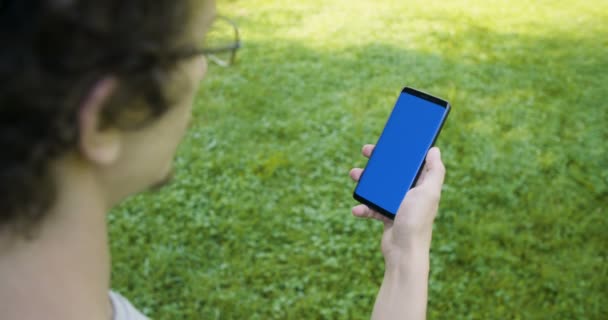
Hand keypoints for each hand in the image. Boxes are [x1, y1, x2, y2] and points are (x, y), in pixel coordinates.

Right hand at [350, 145, 445, 265]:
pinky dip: (363, 207)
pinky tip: (357, 209)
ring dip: (365, 181)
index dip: (402, 150)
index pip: (412, 162)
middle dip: (379, 162)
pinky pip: (371, 207)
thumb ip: (435, 171)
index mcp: (422, 184)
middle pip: (392, 171)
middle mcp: (410, 193)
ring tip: (354, 175)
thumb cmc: (417, 222)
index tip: (389, 140)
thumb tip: (435, 150)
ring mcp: (397, 204)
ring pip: (378, 187)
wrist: (403, 252)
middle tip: (366, 151)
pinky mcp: (386, 216)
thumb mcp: (428, 193)